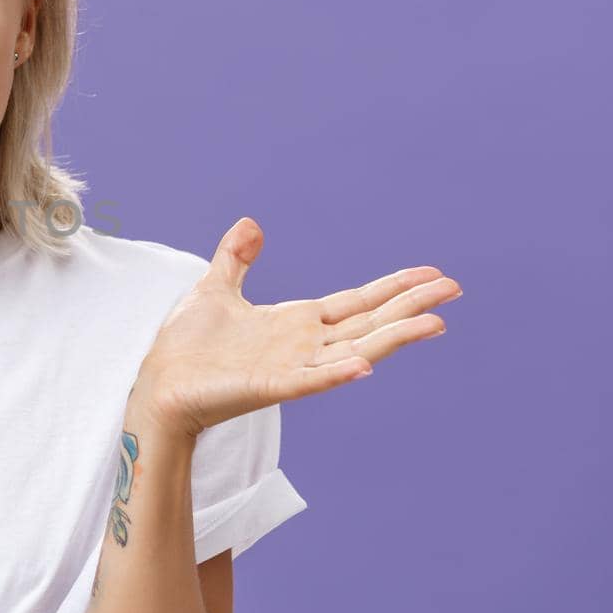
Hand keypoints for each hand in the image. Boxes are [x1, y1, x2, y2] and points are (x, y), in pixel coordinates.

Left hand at [133, 217, 461, 438]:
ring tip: (434, 323)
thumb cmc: (186, 346)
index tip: (432, 275)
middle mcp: (303, 345)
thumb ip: (235, 259)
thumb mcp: (214, 289)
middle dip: (410, 306)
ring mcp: (292, 368)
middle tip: (454, 289)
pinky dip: (339, 374)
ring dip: (393, 338)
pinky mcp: (271, 387)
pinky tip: (366, 365)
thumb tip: (251, 225)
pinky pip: (312, 381)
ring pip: (355, 351)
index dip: (393, 288)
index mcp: (295, 323)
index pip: (356, 302)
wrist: (159, 383)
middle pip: (369, 323)